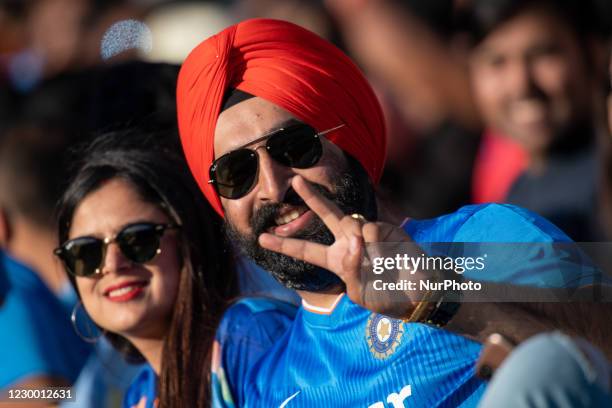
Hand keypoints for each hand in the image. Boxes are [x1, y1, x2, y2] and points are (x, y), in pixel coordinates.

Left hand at [259, 176, 420, 317]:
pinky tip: (388, 257)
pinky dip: (376, 246)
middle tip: (297, 180)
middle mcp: (351, 241)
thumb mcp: (358, 292)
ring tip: (378, 267)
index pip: (306, 250)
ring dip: (362, 248)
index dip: (285, 244)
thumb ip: (350, 268)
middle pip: (328, 215)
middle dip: (312, 197)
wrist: (418, 295)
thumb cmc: (386, 297)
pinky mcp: (389, 229)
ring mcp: (370, 233)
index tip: (261, 239)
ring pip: (352, 225)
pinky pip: (372, 230)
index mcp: (337, 260)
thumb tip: (355, 239)